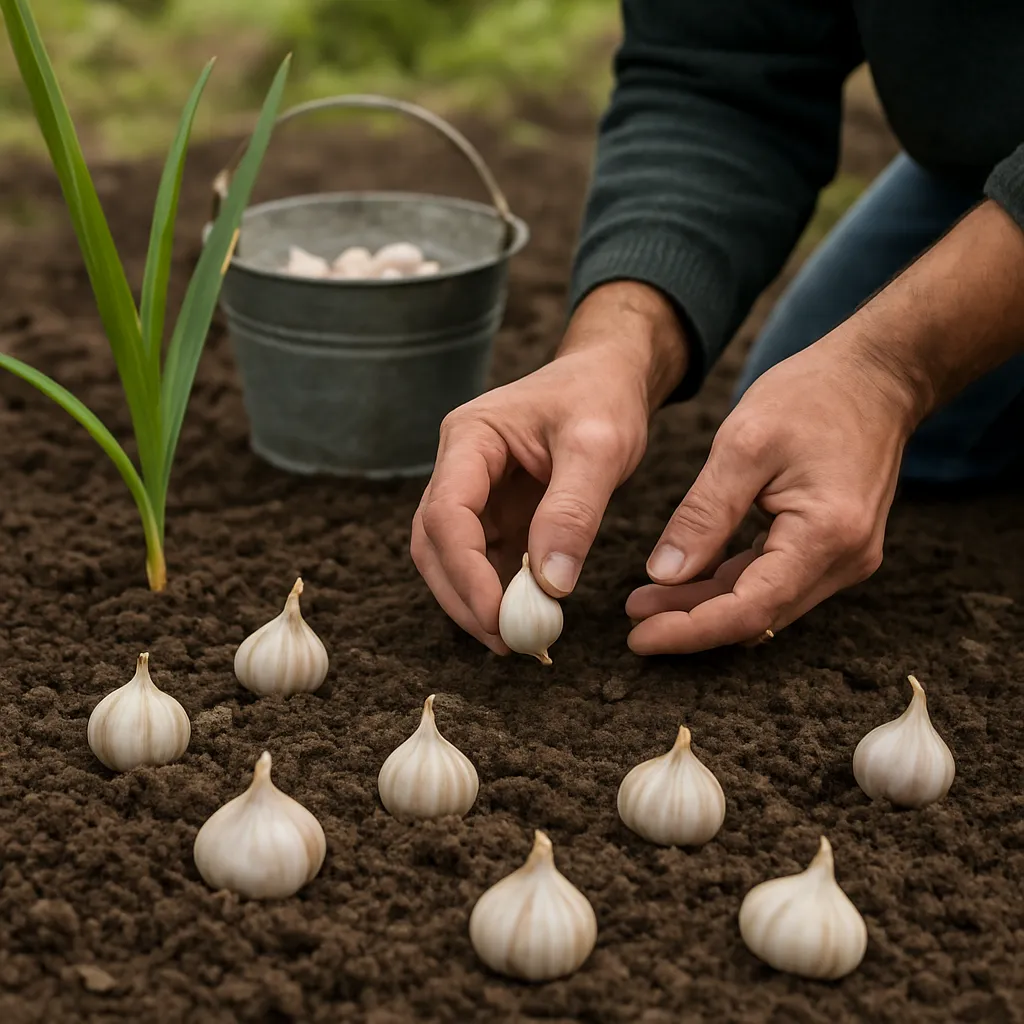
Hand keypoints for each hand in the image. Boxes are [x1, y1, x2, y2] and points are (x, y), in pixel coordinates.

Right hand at [411, 282, 686, 652]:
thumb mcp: (599, 446)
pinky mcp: (495, 513)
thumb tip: (551, 586)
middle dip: (463, 597)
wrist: (610, 377)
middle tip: (506, 641)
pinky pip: (484, 561)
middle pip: (434, 543)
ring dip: (475, 602)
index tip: (498, 616)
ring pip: (451, 557)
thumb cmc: (602, 397)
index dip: (465, 571)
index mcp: (470, 437)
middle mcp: (460, 466)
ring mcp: (474, 492)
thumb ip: (573, 511)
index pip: (446, 512)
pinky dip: (498, 594)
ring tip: (518, 639)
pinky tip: (525, 619)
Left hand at [625, 329, 919, 652]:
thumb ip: (704, 515)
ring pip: (763, 601)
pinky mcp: (834, 547)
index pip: (749, 610)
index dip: (689, 631)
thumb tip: (663, 574)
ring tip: (647, 597)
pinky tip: (688, 575)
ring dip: (707, 603)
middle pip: (756, 615)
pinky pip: (775, 579)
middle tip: (632, 612)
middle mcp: (844, 560)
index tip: (638, 638)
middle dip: (691, 619)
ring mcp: (844, 557)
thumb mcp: (743, 445)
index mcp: (826, 535)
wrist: (877, 375)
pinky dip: (730, 582)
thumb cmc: (813, 396)